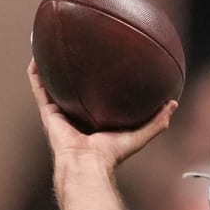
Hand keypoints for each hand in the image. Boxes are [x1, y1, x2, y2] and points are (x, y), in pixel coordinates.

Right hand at [28, 60, 175, 168]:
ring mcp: (61, 114)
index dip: (100, 83)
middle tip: (79, 48)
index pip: (98, 99)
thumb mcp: (139, 135)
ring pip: (54, 86)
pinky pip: (39, 88)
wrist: (87, 164)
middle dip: (76, 72)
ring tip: (51, 45)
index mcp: (96, 121)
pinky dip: (36, 73)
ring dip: (51, 68)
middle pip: (75, 90)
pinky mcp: (48, 113)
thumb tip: (173, 103)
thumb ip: (156, 122)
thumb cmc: (112, 155)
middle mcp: (77, 116)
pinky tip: (36, 54)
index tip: (106, 63)